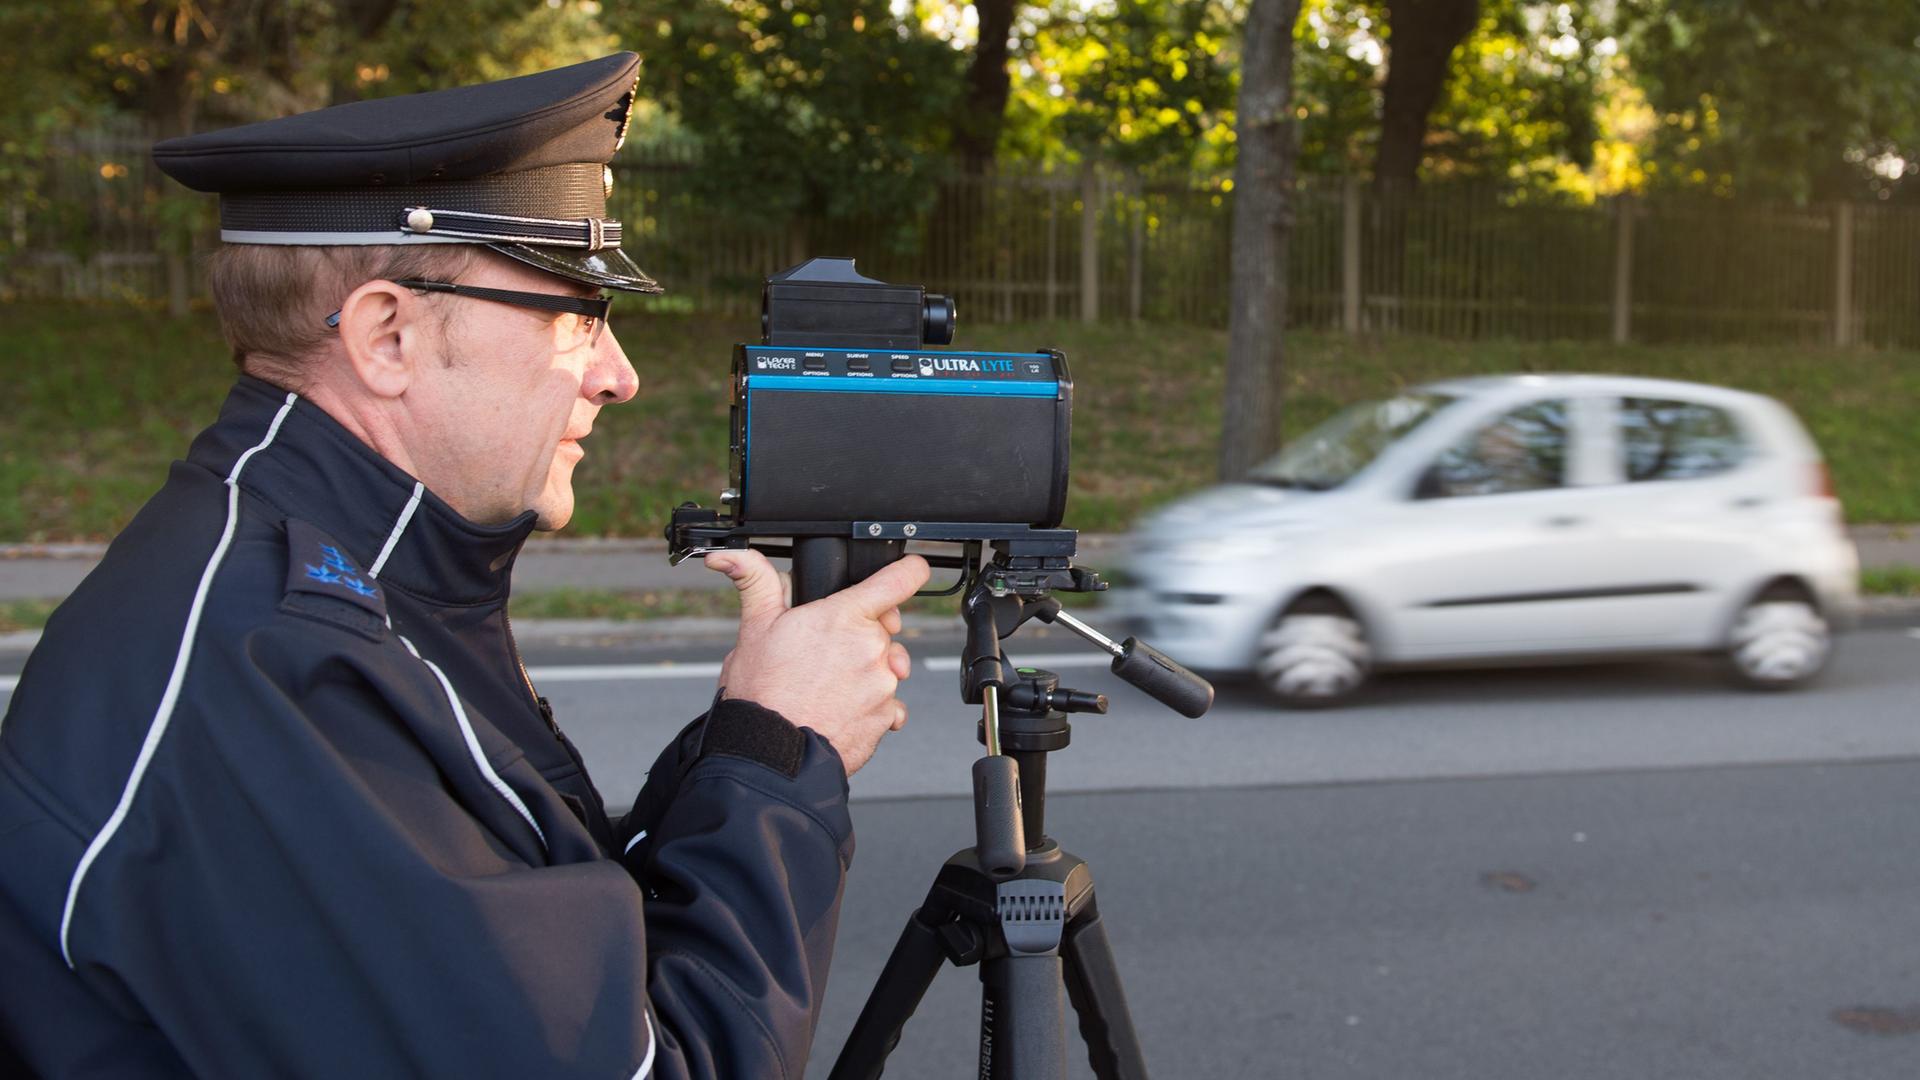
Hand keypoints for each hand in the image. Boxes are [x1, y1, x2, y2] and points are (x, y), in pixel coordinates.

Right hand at [706, 549, 928, 775]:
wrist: (770, 755)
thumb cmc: (762, 693)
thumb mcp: (754, 628)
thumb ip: (754, 582)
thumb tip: (728, 557)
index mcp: (845, 616)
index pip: (901, 578)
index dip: (908, 571)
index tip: (907, 572)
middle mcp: (872, 647)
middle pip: (888, 628)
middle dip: (867, 635)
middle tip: (830, 652)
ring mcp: (883, 684)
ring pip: (888, 668)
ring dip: (868, 673)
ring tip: (828, 686)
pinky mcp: (886, 716)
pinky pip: (890, 704)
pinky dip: (872, 707)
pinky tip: (841, 709)